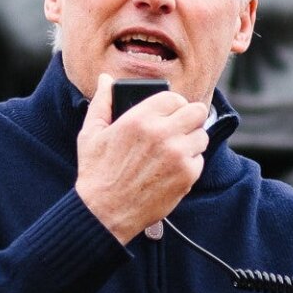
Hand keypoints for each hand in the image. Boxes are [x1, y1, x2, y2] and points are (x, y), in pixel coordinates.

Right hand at [74, 73, 211, 243]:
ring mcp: (178, 154)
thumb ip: (102, 102)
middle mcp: (162, 133)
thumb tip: (106, 80)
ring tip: (175, 150)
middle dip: (190, 118)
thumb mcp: (91, 133)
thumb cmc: (96, 172)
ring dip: (191, 141)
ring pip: (202, 136)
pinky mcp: (187, 175)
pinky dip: (189, 164)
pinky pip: (199, 160)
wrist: (104, 212)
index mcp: (140, 118)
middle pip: (198, 111)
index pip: (174, 97)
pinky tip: (171, 170)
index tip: (170, 113)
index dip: (173, 104)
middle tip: (180, 128)